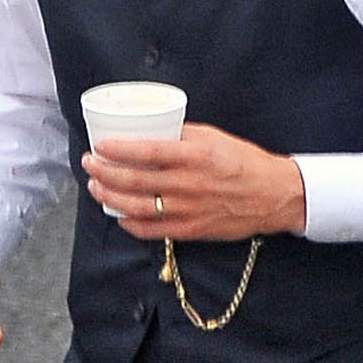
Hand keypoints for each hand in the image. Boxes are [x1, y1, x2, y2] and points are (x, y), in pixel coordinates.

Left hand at [82, 122, 305, 240]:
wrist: (273, 195)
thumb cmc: (244, 161)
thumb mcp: (214, 137)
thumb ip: (182, 135)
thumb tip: (153, 131)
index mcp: (195, 156)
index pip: (147, 152)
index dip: (118, 150)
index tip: (100, 145)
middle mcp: (188, 184)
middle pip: (135, 181)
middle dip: (104, 172)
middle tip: (89, 163)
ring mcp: (188, 210)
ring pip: (138, 207)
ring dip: (111, 197)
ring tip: (96, 186)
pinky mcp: (192, 230)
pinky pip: (153, 231)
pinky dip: (131, 224)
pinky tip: (119, 215)